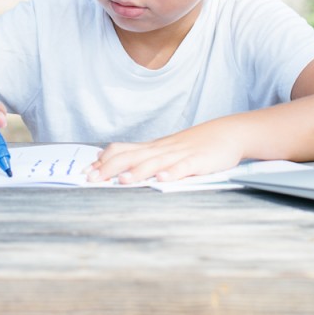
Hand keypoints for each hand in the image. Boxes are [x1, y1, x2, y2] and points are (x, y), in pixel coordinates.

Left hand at [88, 119, 243, 183]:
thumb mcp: (167, 150)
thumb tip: (116, 162)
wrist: (227, 133)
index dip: (104, 161)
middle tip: (91, 179)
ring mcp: (180, 154)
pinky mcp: (198, 161)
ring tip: (122, 181)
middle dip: (110, 168)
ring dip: (137, 172)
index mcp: (153, 148)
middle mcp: (162, 149)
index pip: (123, 150)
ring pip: (154, 162)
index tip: (86, 171)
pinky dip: (172, 173)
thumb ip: (144, 156)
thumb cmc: (195, 145)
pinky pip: (183, 167)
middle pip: (132, 157)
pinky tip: (162, 180)